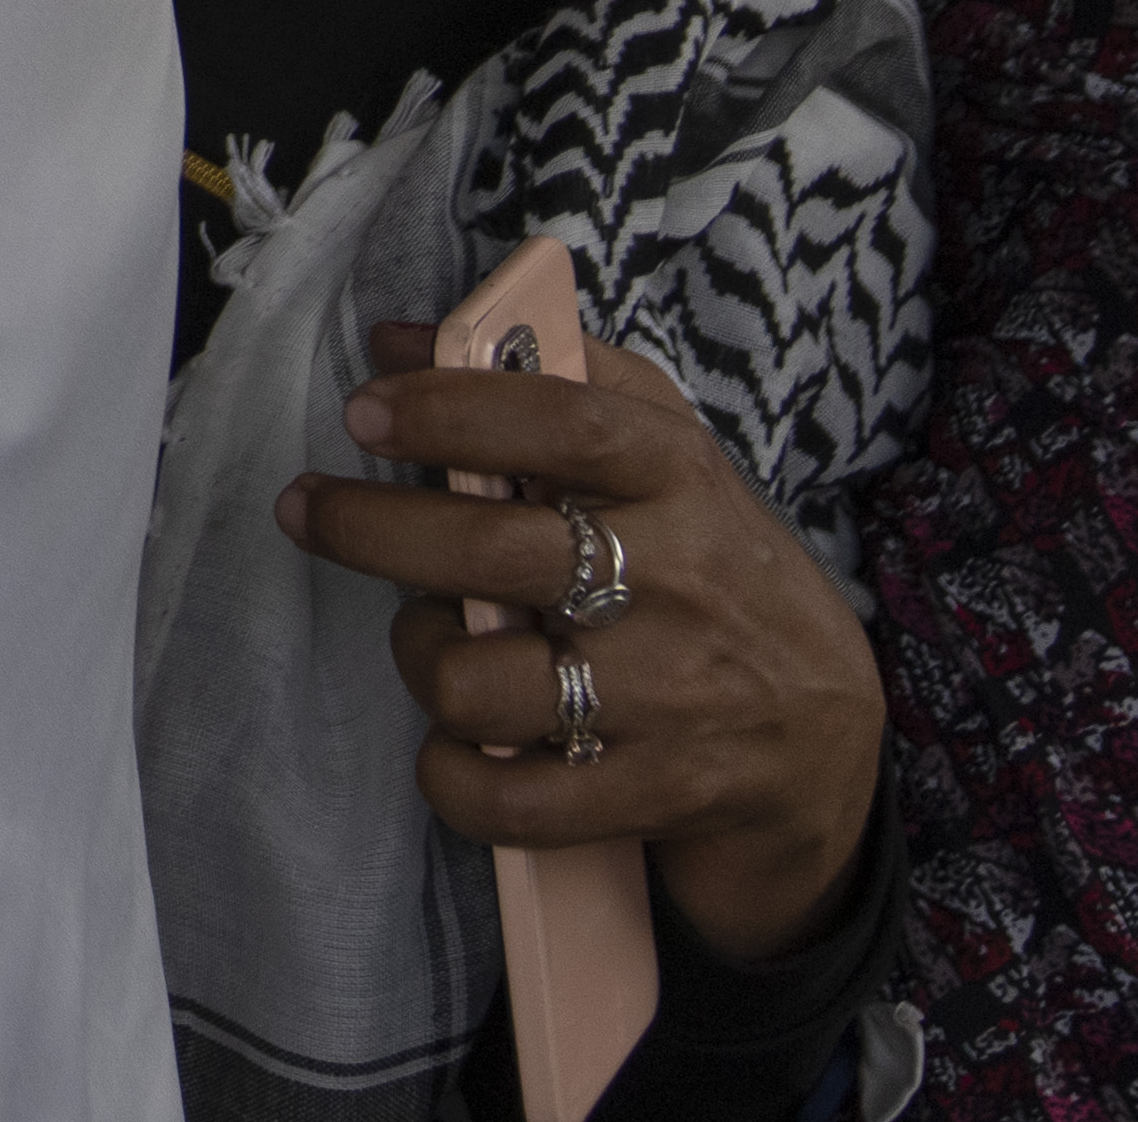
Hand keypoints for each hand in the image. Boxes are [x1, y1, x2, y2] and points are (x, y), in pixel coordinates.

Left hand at [278, 329, 881, 965]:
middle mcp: (678, 582)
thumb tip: (403, 338)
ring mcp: (669, 697)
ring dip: (423, 660)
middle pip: (494, 552)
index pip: (564, 423)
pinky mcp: (656, 793)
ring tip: (430, 641)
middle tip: (308, 509)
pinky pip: (511, 799)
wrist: (828, 739)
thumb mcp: (667, 458)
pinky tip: (451, 749)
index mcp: (681, 480)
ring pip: (482, 684)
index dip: (453, 411)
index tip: (365, 408)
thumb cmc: (713, 574)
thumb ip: (550, 379)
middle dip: (373, 529)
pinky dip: (452, 778)